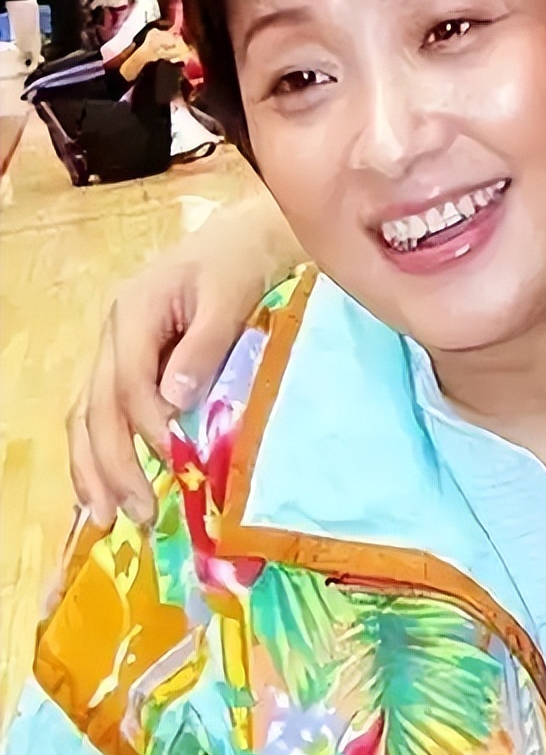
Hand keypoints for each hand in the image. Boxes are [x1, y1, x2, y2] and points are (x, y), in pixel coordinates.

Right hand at [69, 192, 302, 525]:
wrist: (246, 237)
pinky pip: (106, 412)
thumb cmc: (242, 261)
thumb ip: (204, 347)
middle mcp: (114, 334)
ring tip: (111, 517)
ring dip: (96, 468)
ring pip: (89, 415)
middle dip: (110, 465)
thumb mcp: (230, 296)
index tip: (176, 459)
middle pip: (96, 408)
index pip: (129, 383)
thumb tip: (172, 402)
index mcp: (133, 312)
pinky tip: (112, 488)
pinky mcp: (133, 362)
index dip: (148, 426)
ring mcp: (118, 349)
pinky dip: (105, 451)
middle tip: (134, 513)